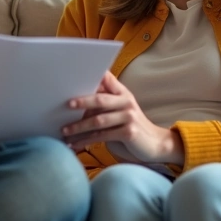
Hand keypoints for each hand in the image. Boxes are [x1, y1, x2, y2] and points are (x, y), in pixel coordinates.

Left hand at [61, 71, 183, 164]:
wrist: (155, 144)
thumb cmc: (129, 126)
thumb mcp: (119, 111)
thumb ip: (103, 104)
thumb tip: (73, 104)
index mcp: (122, 93)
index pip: (107, 79)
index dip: (92, 75)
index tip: (74, 76)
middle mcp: (127, 102)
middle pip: (100, 99)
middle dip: (82, 102)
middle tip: (66, 105)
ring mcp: (129, 117)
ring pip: (98, 120)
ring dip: (79, 127)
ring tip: (64, 131)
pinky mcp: (129, 132)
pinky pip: (102, 136)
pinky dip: (86, 140)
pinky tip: (75, 144)